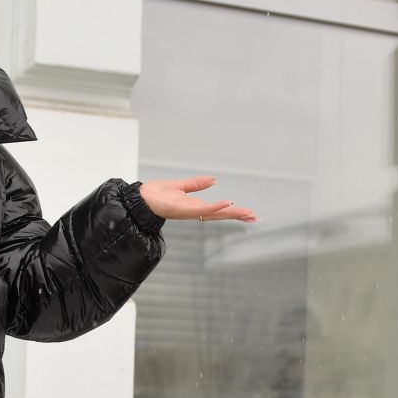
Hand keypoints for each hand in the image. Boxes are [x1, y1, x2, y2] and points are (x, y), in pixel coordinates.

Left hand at [138, 176, 257, 222]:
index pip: (219, 209)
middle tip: (255, 217)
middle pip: (222, 214)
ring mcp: (192, 211)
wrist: (142, 199)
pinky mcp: (186, 209)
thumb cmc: (156, 194)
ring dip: (233, 213)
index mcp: (196, 206)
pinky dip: (217, 206)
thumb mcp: (181, 186)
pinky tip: (229, 203)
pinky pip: (204, 208)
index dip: (234, 211)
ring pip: (217, 213)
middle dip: (239, 216)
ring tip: (248, 213)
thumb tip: (213, 180)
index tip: (248, 213)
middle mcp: (196, 211)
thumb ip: (197, 184)